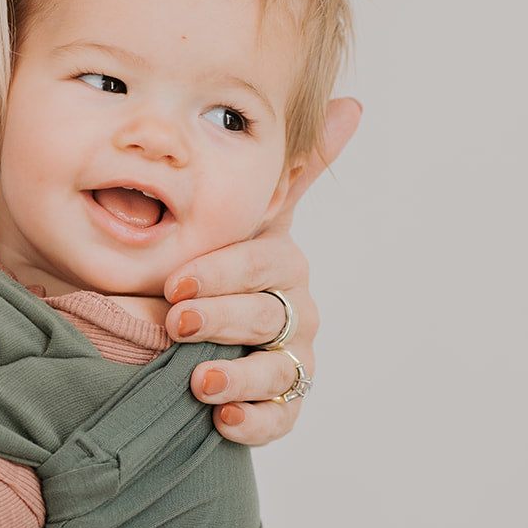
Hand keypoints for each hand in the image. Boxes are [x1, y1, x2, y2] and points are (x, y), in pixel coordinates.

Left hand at [163, 98, 361, 445]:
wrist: (178, 328)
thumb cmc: (215, 265)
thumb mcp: (242, 214)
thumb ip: (292, 168)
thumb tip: (352, 105)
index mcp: (282, 265)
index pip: (264, 264)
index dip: (222, 274)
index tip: (175, 284)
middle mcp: (294, 312)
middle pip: (267, 316)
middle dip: (220, 319)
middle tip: (175, 323)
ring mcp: (289, 360)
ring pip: (277, 371)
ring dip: (237, 376)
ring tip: (197, 383)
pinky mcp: (279, 406)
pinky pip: (278, 420)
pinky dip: (253, 422)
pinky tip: (223, 421)